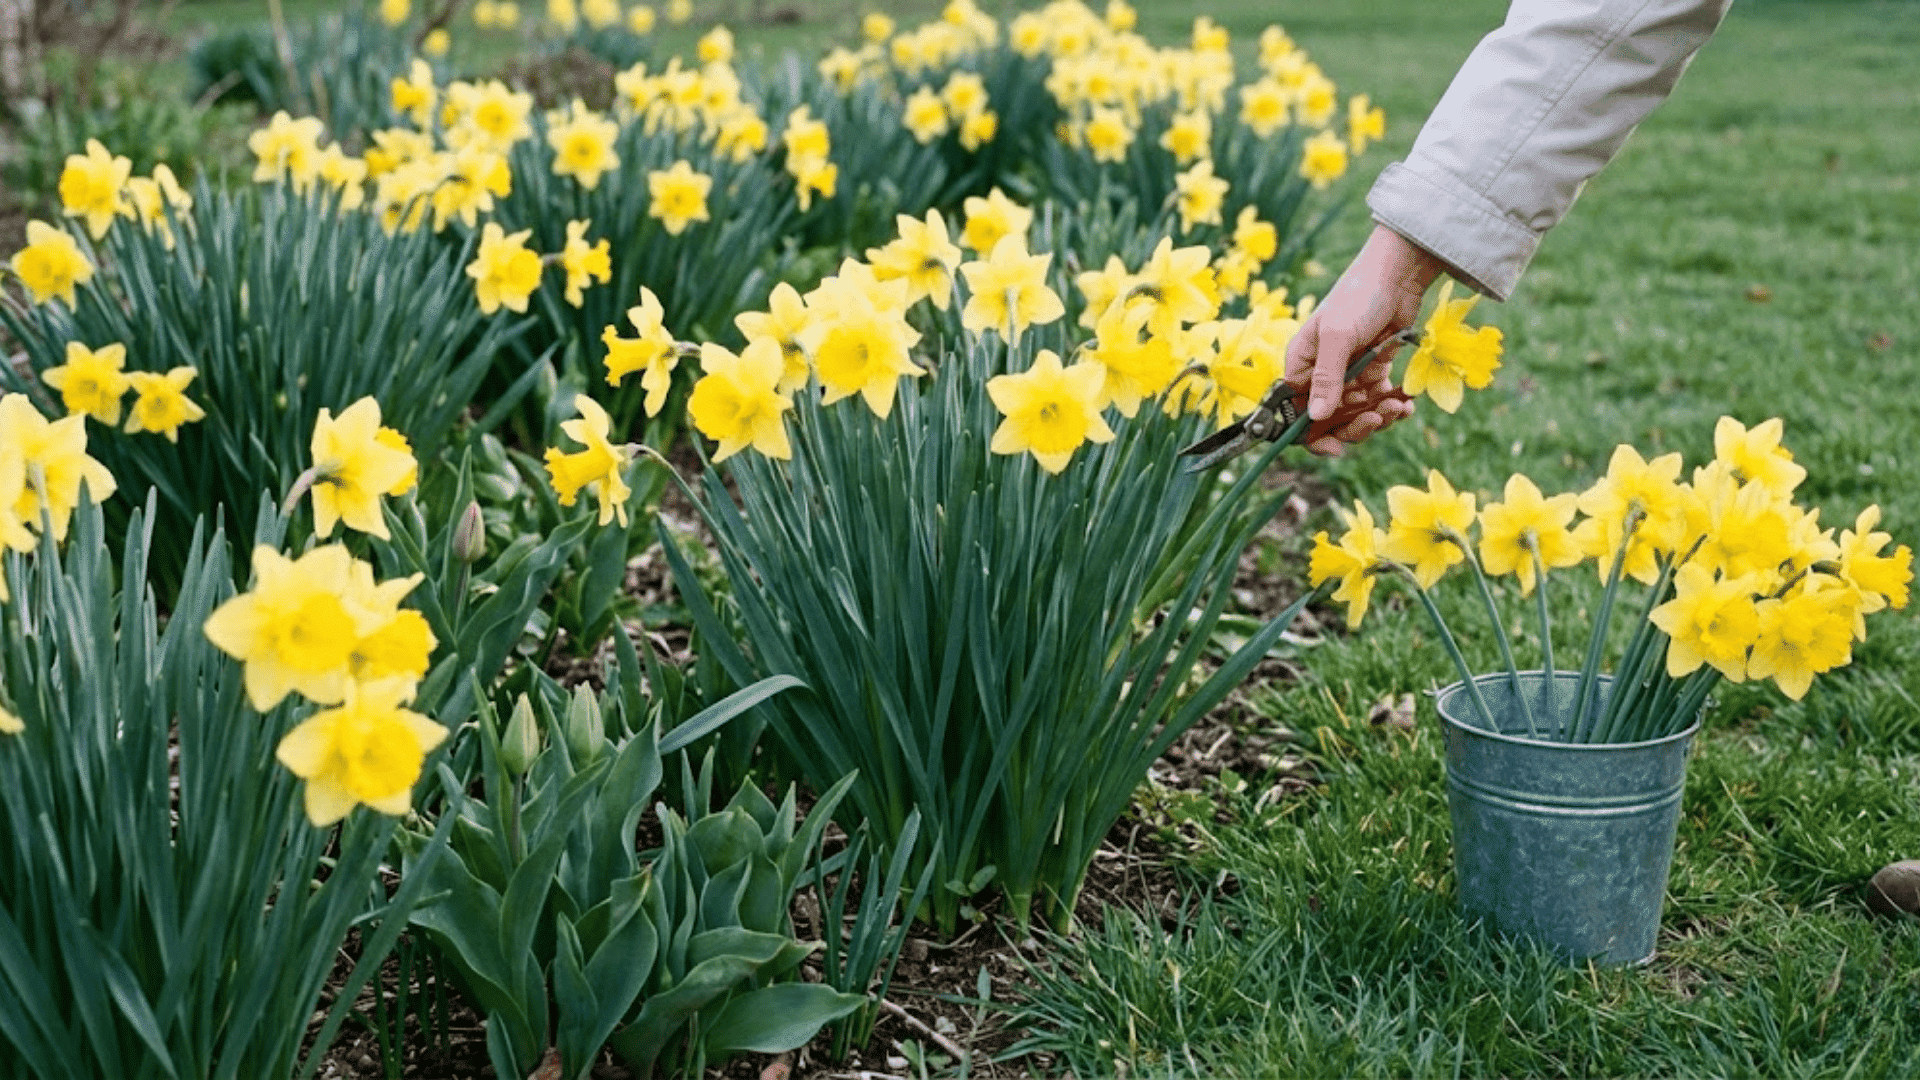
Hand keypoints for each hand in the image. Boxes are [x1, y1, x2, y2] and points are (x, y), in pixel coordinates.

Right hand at [1284, 224, 1448, 455]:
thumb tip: (1315, 419)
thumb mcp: (1338, 337)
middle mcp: (1322, 372)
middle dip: (1354, 424)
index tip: (1335, 447)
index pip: (1297, 411)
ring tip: (1397, 408)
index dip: (1312, 433)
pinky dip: (1392, 406)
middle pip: (1329, 418)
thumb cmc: (1359, 297)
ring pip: (1357, 414)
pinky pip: (1379, 400)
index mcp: (1301, 364)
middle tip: (1376, 417)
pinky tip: (1406, 404)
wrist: (1400, 274)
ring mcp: (1349, 373)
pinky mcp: (1374, 370)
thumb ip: (1328, 378)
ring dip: (1378, 416)